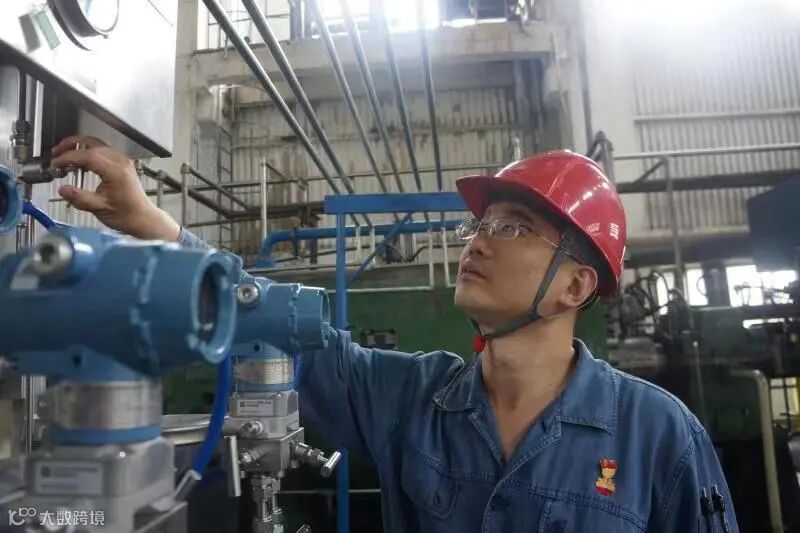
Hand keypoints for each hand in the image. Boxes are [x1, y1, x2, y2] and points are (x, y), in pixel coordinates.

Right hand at [52, 135, 180, 240]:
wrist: (143, 219)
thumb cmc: (126, 215)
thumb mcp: (100, 208)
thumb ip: (80, 198)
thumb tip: (62, 189)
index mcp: (116, 171)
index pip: (88, 156)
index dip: (68, 157)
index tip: (55, 163)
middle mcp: (120, 162)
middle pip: (92, 143)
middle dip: (71, 145)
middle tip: (56, 153)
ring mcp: (123, 161)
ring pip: (97, 144)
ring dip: (79, 147)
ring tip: (64, 156)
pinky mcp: (122, 164)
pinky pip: (102, 151)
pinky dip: (88, 152)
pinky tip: (78, 163)